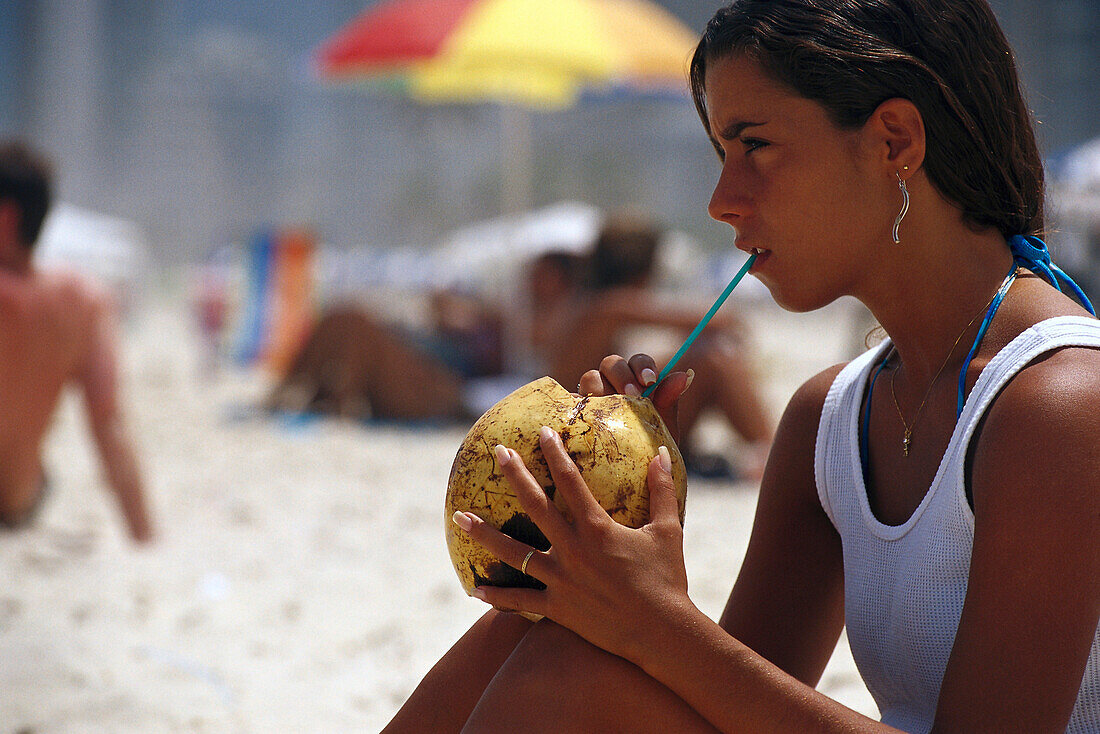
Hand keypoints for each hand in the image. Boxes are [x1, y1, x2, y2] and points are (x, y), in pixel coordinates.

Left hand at [451, 426, 694, 664]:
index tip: (543, 431)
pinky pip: (520, 601)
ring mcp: (561, 580)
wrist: (661, 634)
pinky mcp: (557, 609)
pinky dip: (497, 596)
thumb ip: (663, 489)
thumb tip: (661, 452)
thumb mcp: (669, 530)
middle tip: (497, 452)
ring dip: (485, 534)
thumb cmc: (668, 580)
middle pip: (535, 506)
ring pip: (514, 553)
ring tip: (459, 517)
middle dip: (515, 476)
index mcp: (598, 528)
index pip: (571, 481)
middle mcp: (573, 550)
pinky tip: (474, 589)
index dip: (556, 454)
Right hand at [578, 353, 692, 444]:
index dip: (642, 366)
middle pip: (611, 363)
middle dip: (622, 376)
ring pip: (590, 378)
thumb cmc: (648, 449)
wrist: (631, 477)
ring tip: (610, 411)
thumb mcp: (663, 427)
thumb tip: (685, 375)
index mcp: (636, 381)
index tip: (650, 381)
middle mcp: (612, 383)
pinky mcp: (573, 413)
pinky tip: (585, 420)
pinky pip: (570, 402)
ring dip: (600, 389)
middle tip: (632, 396)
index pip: (638, 361)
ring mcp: (590, 397)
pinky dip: (576, 405)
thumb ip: (669, 401)